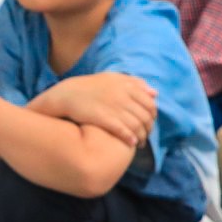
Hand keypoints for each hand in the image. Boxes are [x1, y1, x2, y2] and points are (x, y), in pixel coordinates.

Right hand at [32, 72, 156, 145]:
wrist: (67, 95)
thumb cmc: (90, 87)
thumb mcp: (113, 78)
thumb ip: (135, 83)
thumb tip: (155, 93)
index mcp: (126, 85)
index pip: (150, 103)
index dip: (152, 116)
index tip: (149, 122)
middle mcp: (122, 96)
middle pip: (145, 116)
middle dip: (148, 129)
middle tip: (146, 136)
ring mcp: (113, 107)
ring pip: (136, 125)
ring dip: (141, 137)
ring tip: (139, 143)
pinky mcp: (103, 118)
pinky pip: (123, 130)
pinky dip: (130, 138)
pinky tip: (131, 143)